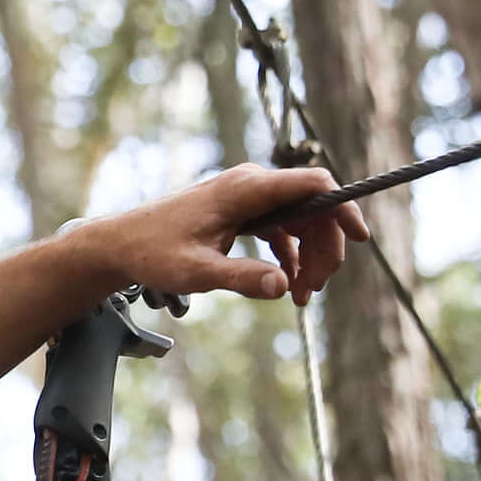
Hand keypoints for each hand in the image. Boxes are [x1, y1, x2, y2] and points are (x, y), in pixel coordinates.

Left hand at [74, 165, 348, 306]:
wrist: (119, 244)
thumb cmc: (153, 253)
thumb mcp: (197, 272)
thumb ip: (242, 277)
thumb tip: (284, 286)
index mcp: (246, 189)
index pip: (313, 184)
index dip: (343, 208)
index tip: (361, 238)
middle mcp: (251, 184)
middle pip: (313, 207)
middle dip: (324, 248)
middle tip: (313, 291)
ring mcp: (246, 196)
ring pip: (300, 219)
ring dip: (308, 256)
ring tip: (300, 296)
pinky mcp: (240, 210)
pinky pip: (281, 227)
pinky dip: (289, 254)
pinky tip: (287, 284)